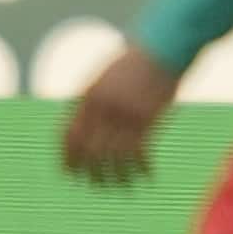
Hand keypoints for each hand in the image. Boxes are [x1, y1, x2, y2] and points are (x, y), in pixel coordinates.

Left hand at [60, 40, 183, 185]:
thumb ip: (91, 100)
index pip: (69, 135)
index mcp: (88, 95)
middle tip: (96, 185)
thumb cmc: (135, 62)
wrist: (164, 47)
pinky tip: (146, 176)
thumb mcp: (105, 76)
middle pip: (90, 151)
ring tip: (122, 186)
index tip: (69, 174)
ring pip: (115, 157)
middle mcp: (104, 107)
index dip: (68, 158)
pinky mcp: (148, 118)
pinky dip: (141, 168)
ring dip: (117, 176)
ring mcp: (126, 113)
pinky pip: (140, 153)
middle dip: (91, 173)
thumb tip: (79, 126)